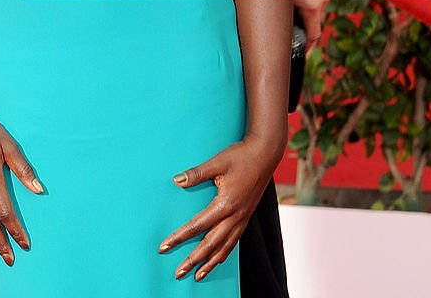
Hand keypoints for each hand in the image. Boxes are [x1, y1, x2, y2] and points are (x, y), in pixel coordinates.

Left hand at [159, 134, 283, 281]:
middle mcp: (235, 216)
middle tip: (178, 272)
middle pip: (210, 244)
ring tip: (197, 276)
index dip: (179, 237)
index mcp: (225, 204)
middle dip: (193, 260)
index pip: (197, 226)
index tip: (165, 246)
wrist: (266, 154)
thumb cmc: (241, 156)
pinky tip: (218, 259)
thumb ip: (197, 173)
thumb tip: (176, 181)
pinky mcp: (246, 217)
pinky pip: (234, 242)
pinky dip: (224, 254)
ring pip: (224, 248)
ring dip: (210, 263)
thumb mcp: (217, 161)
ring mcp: (242, 218)